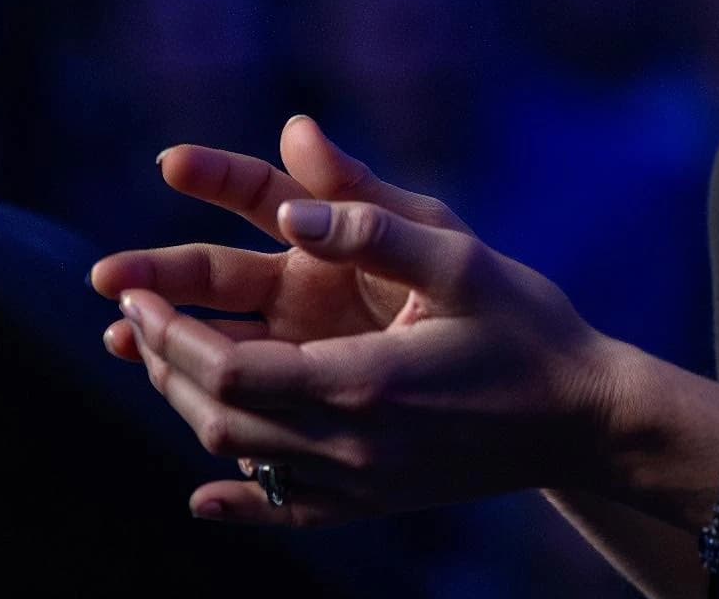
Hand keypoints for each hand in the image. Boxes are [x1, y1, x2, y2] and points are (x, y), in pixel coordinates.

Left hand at [90, 116, 625, 525]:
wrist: (585, 418)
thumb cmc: (528, 325)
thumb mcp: (462, 259)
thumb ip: (373, 228)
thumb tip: (290, 207)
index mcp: (362, 381)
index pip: (230, 370)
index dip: (170, 333)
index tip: (137, 289)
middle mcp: (348, 446)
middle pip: (219, 414)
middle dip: (164, 359)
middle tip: (133, 308)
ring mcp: (358, 485)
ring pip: (240, 457)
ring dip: (188, 405)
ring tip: (162, 354)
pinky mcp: (373, 504)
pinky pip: (282, 510)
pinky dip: (235, 498)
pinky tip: (207, 491)